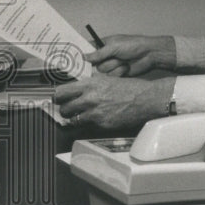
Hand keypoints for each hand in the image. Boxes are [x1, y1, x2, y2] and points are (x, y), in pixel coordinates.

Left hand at [55, 74, 174, 129]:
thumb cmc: (131, 88)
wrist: (146, 99)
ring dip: (74, 118)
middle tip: (68, 109)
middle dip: (65, 109)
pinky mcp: (102, 124)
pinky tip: (97, 118)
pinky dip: (90, 123)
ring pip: (72, 119)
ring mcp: (95, 112)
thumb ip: (92, 84)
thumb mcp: (109, 79)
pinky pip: (88, 125)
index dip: (58, 96)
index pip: (62, 91)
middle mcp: (90, 98)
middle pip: (64, 107)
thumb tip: (79, 89)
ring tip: (80, 116)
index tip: (58, 98)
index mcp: (90, 84)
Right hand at [87, 34, 175, 76]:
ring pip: (102, 71)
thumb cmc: (133, 45)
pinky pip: (111, 77)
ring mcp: (111, 65)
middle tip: (114, 56)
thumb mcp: (114, 46)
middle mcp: (105, 56)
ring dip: (113, 66)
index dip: (81, 54)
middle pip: (93, 64)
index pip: (87, 49)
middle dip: (103, 61)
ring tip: (123, 60)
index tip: (74, 58)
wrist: (149, 54)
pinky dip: (119, 72)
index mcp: (103, 45)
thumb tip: (84, 57)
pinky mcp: (117, 74)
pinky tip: (127, 67)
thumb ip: (98, 53)